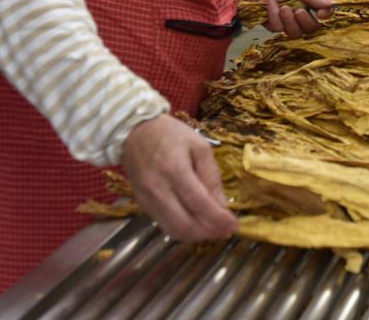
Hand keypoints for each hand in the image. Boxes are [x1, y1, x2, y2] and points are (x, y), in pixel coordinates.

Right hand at [120, 115, 237, 241]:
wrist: (134, 132)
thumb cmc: (172, 134)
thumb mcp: (200, 146)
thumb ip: (211, 176)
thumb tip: (222, 206)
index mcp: (174, 169)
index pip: (198, 203)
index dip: (218, 219)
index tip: (234, 226)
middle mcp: (158, 189)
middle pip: (184, 224)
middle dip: (208, 232)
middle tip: (225, 231)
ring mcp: (146, 199)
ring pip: (172, 229)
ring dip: (195, 236)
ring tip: (214, 230)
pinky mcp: (142, 204)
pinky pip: (163, 224)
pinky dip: (182, 230)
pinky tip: (196, 224)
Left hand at [240, 0, 333, 37]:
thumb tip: (332, 4)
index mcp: (307, 0)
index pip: (322, 14)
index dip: (324, 17)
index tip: (321, 14)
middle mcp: (297, 12)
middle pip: (309, 29)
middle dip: (305, 22)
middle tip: (299, 11)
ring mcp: (283, 19)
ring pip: (294, 32)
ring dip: (289, 21)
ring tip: (284, 7)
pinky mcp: (269, 23)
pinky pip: (277, 28)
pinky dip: (274, 16)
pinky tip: (270, 3)